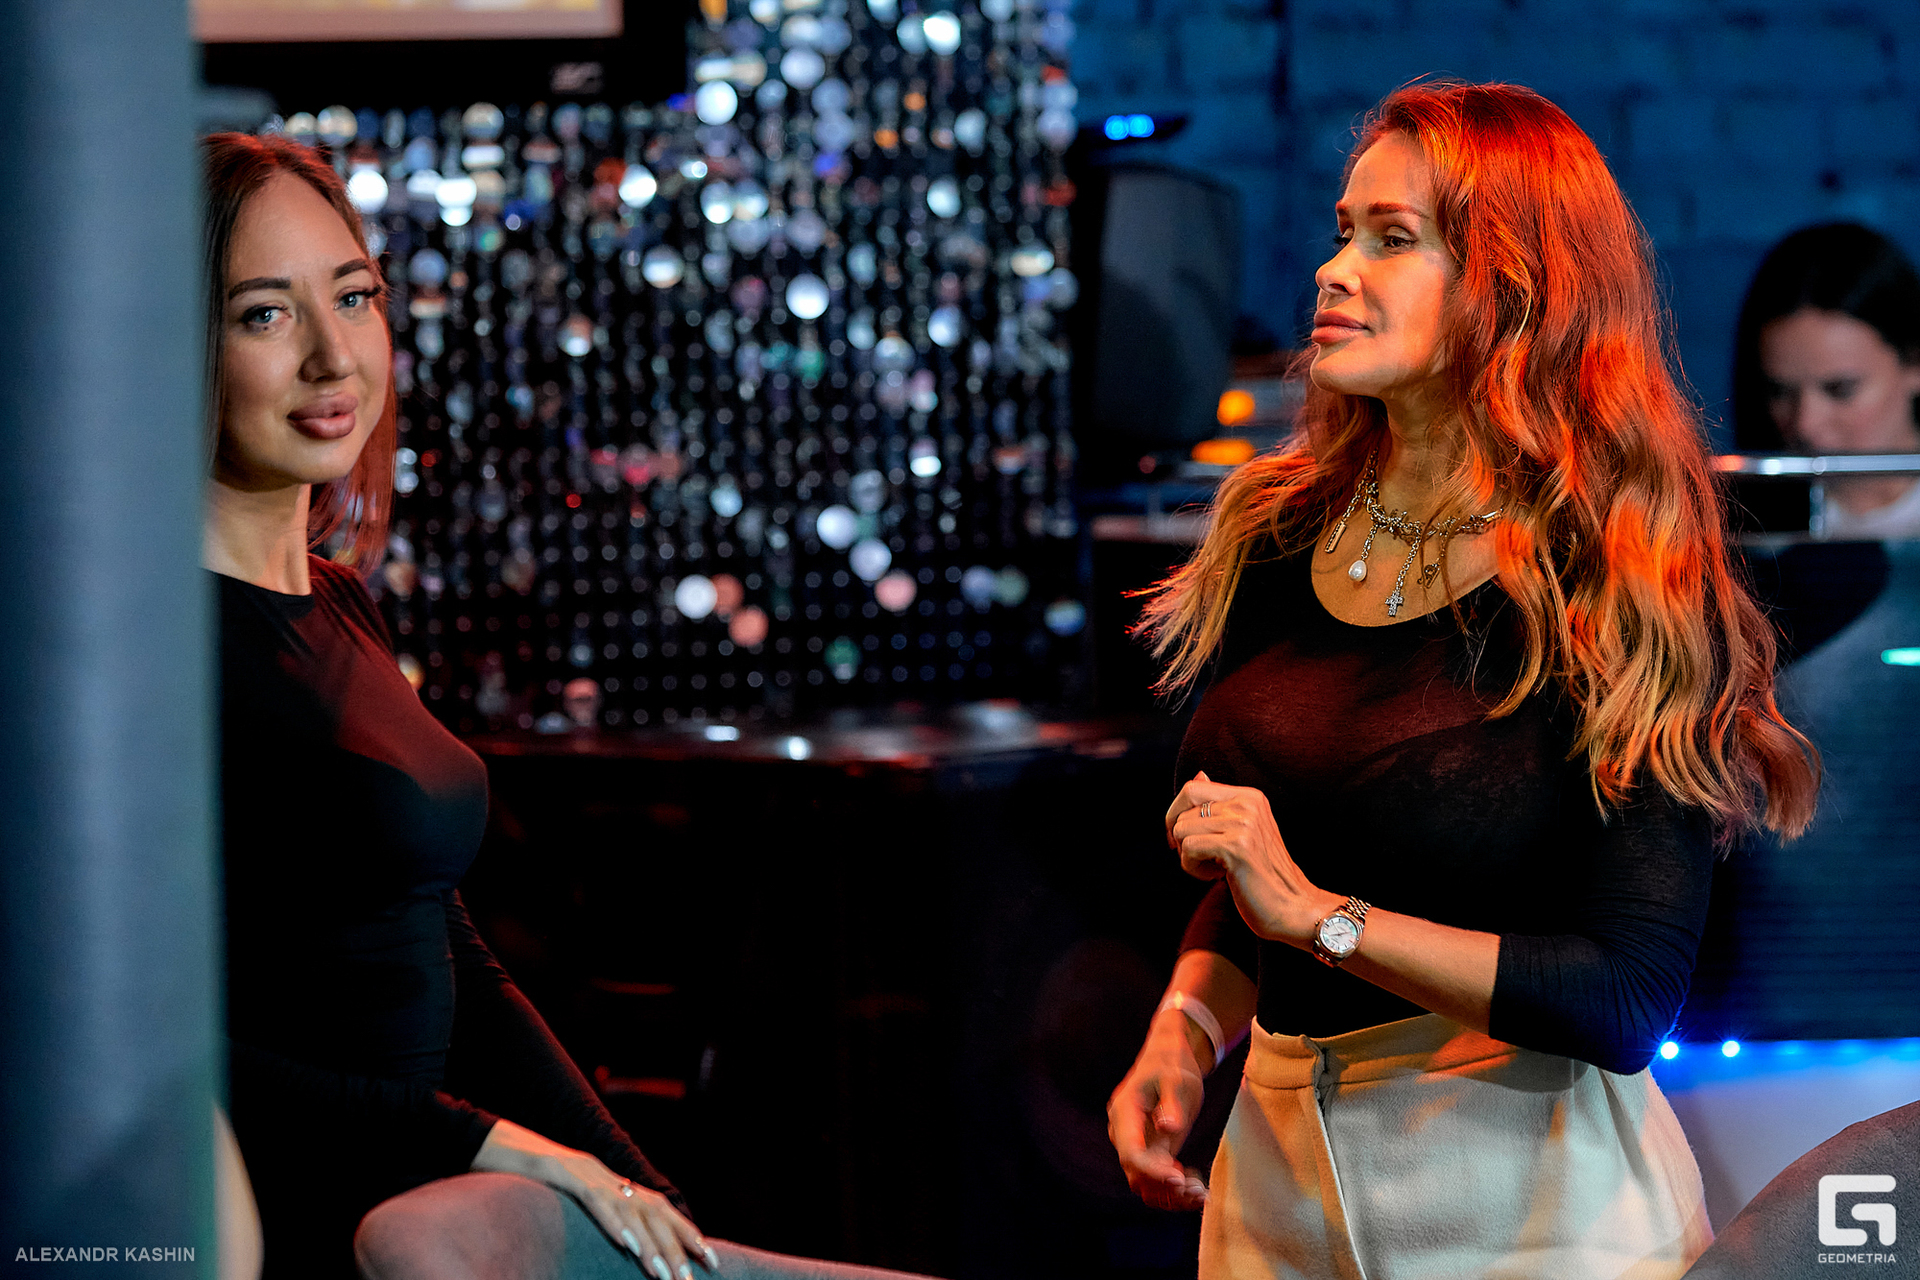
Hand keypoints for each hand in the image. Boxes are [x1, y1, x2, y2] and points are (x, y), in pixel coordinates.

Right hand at [472, 1119, 717, 1279]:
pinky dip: (612, 1222)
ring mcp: (587, 1172)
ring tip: (664, 1272)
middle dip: (675, 1245)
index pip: (658, 1207)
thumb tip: (622, 1242)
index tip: (708, 1257)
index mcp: (609, 1182)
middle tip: (690, 1276)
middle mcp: (606, 1175)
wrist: (493, 1143)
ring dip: (649, 1243)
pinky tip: (627, 1244)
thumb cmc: (527, 1180)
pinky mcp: (564, 1172)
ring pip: (628, 1208)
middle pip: (652, 1209)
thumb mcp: (567, 1201)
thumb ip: (596, 1215)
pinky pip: (594, 1199)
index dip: (684, 1231)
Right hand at [1108, 1008, 1211, 1209]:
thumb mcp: (1176, 1079)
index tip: (1179, 1178)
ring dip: (1171, 1196)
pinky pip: (1155, 1182)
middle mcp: (1124, 1134)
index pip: (1131, 1152)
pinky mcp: (1150, 1153)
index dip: (1152, 1171)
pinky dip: (1174, 1192)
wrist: (1167, 1060)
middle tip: (1198, 1190)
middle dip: (1165, 1188)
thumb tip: (1167, 1128)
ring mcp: (1136, 1146)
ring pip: (1144, 1185)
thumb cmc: (1171, 1065)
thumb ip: (1172, 1103)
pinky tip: (1198, 1187)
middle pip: (1135, 1174)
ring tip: (1201, 1193)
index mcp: (1124, 1112)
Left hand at [1166, 772, 1340, 944]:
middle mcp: (1247, 804)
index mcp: (1249, 796)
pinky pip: (1189, 850)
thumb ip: (1220, 805)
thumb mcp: (1243, 832)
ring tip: (1214, 869)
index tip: (1182, 840)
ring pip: (1182, 830)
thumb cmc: (1263, 873)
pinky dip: (1193, 868)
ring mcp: (1243, 823)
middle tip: (1199, 858)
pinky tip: (1216, 876)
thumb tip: (1199, 775)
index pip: (1192, 788)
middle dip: (1181, 839)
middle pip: (1183, 811)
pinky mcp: (1236, 847)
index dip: (1176, 814)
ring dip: (1189, 857)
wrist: (1293, 906)